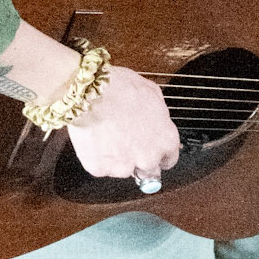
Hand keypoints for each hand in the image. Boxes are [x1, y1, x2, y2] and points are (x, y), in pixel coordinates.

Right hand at [64, 65, 180, 183]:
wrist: (90, 93)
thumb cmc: (120, 89)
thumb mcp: (152, 93)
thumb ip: (159, 115)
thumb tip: (156, 118)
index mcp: (166, 140)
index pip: (168, 160)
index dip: (158, 154)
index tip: (151, 150)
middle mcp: (148, 158)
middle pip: (147, 169)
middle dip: (138, 157)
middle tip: (125, 140)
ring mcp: (123, 166)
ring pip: (122, 169)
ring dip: (116, 158)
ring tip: (107, 135)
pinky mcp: (100, 168)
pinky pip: (100, 167)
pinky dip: (97, 157)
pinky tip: (95, 139)